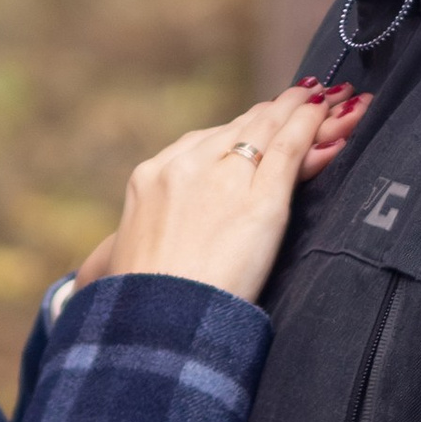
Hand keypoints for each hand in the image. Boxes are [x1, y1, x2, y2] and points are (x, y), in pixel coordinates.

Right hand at [72, 79, 371, 298]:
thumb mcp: (121, 260)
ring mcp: (223, 179)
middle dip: (276, 112)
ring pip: (267, 131)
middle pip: (240, 129)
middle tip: (307, 96)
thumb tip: (92, 273)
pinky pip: (289, 151)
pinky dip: (311, 129)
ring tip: (326, 98)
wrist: (156, 325)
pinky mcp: (261, 202)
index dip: (241, 129)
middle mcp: (184, 166)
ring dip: (300, 112)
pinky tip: (328, 115)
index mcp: (149, 177)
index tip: (261, 118)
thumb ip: (124, 244)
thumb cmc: (139, 306)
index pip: (205, 141)